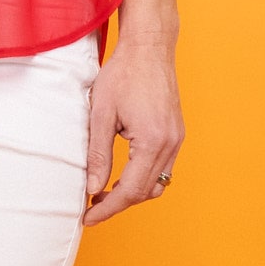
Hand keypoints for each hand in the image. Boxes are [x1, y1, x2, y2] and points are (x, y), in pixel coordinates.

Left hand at [84, 37, 183, 225]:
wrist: (149, 48)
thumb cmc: (122, 74)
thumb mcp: (100, 115)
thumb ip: (97, 154)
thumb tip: (92, 188)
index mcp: (152, 142)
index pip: (130, 190)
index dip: (107, 209)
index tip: (87, 218)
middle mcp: (170, 144)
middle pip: (146, 192)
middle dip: (118, 204)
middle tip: (90, 208)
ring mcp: (177, 139)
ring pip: (157, 183)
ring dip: (132, 194)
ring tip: (103, 194)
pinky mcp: (176, 134)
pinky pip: (162, 168)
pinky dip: (143, 179)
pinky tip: (122, 175)